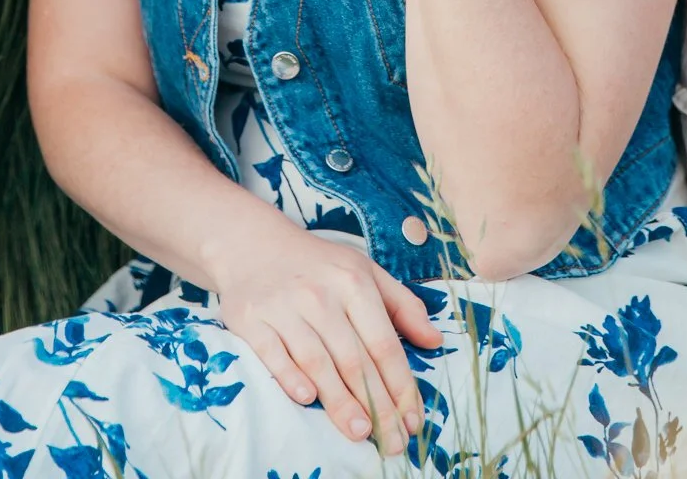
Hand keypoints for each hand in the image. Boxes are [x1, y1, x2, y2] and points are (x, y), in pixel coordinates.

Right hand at [211, 218, 438, 452]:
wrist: (256, 244)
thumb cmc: (321, 266)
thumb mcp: (366, 271)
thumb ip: (403, 306)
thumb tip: (435, 340)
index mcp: (354, 282)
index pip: (384, 344)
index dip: (401, 385)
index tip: (413, 420)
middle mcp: (321, 295)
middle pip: (355, 360)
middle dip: (378, 406)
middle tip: (393, 442)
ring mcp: (285, 307)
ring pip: (318, 362)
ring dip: (340, 402)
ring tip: (361, 433)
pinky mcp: (252, 319)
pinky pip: (273, 354)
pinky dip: (290, 377)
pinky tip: (307, 399)